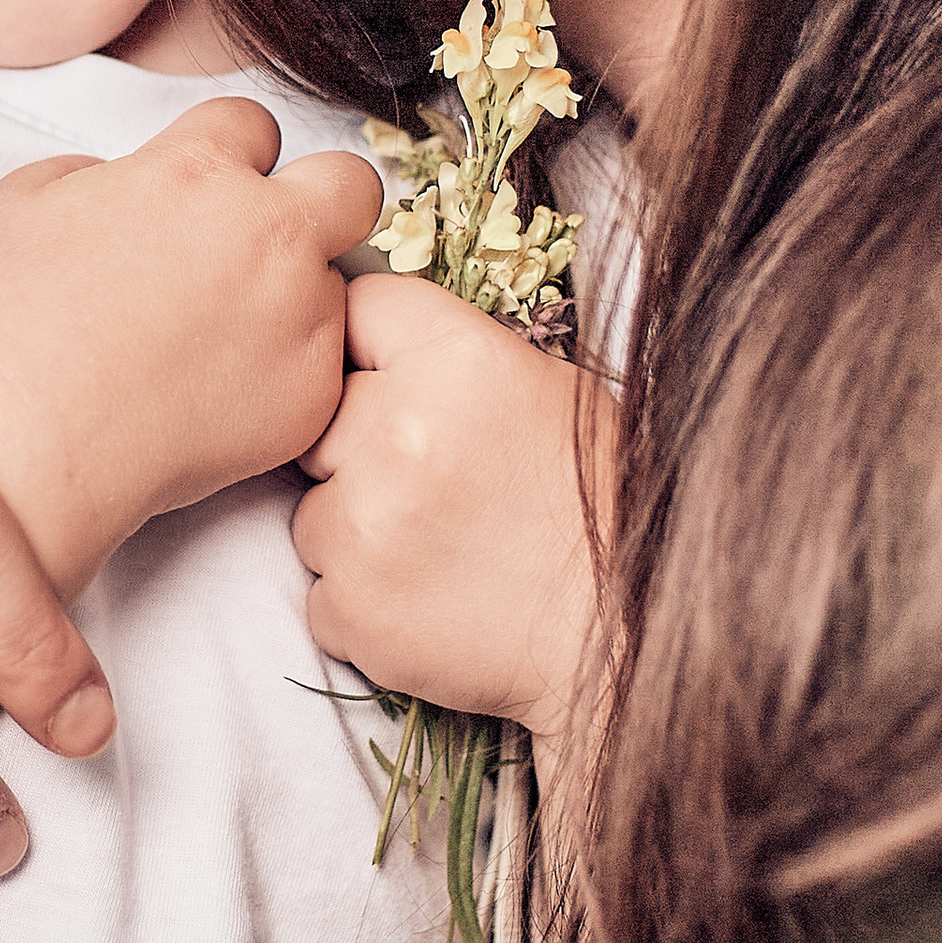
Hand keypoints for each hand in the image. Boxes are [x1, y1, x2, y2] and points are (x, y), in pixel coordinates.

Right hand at [0, 102, 384, 581]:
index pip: (254, 122)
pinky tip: (218, 390)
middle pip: (351, 182)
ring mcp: (302, 315)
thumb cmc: (17, 326)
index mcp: (201, 171)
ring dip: (290, 297)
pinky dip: (282, 371)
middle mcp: (271, 233)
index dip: (227, 152)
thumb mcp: (23, 200)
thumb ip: (94, 168)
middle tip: (274, 238)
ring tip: (214, 340)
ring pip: (332, 283)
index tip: (209, 187)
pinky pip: (320, 363)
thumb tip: (126, 184)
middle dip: (322, 196)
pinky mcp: (315, 392)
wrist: (36, 444)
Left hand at [292, 274, 602, 734]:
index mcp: (455, 359)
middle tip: (431, 483)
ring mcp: (365, 524)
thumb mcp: (549, 389)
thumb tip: (370, 343)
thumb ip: (449, 359)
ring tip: (442, 550)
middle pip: (320, 416)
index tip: (386, 377)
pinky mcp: (350, 607)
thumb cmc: (599, 505)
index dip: (368, 346)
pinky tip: (432, 602)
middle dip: (357, 448)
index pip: (355, 309)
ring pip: (312, 512)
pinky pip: (322, 593)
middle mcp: (399, 431)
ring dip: (356, 532)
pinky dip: (363, 604)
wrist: (629, 633)